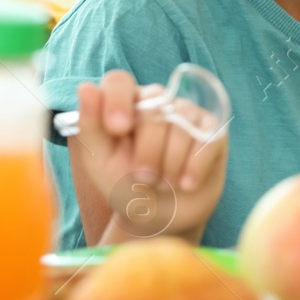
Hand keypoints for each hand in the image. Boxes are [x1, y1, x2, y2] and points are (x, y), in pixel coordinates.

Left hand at [70, 69, 227, 243]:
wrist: (159, 217)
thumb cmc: (125, 186)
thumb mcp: (99, 163)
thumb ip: (91, 126)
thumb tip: (86, 88)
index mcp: (124, 104)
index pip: (119, 81)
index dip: (118, 100)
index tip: (118, 128)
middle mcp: (157, 101)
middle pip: (153, 108)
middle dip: (147, 151)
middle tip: (142, 177)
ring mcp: (187, 114)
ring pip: (182, 124)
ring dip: (169, 163)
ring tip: (163, 183)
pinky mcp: (213, 132)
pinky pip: (208, 139)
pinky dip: (195, 166)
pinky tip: (186, 184)